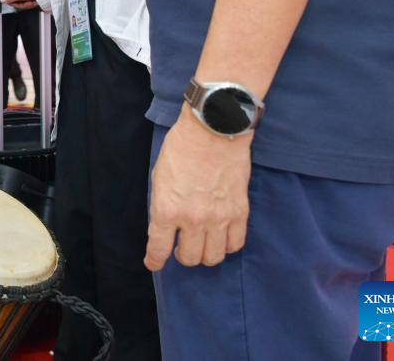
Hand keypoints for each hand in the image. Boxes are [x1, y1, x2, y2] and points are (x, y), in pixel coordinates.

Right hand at [0, 0, 37, 9]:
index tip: (18, 3)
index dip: (13, 3)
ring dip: (27, 4)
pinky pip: (25, 2)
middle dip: (22, 4)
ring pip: (21, 3)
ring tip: (32, 2)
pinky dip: (30, 3)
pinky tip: (33, 2)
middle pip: (15, 2)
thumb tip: (2, 0)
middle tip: (28, 2)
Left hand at [144, 106, 251, 271]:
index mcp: (166, 209)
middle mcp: (192, 219)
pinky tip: (221, 236)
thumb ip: (162, 205)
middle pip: (190, 258)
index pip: (158, 249)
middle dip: (182, 256)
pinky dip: (227, 245)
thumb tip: (165, 225)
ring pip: (214, 257)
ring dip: (205, 254)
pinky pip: (235, 243)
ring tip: (202, 243)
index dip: (155, 261)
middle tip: (181, 247)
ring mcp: (218, 218)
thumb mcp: (159, 177)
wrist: (213, 130)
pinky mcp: (239, 212)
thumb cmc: (181, 148)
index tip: (154, 263)